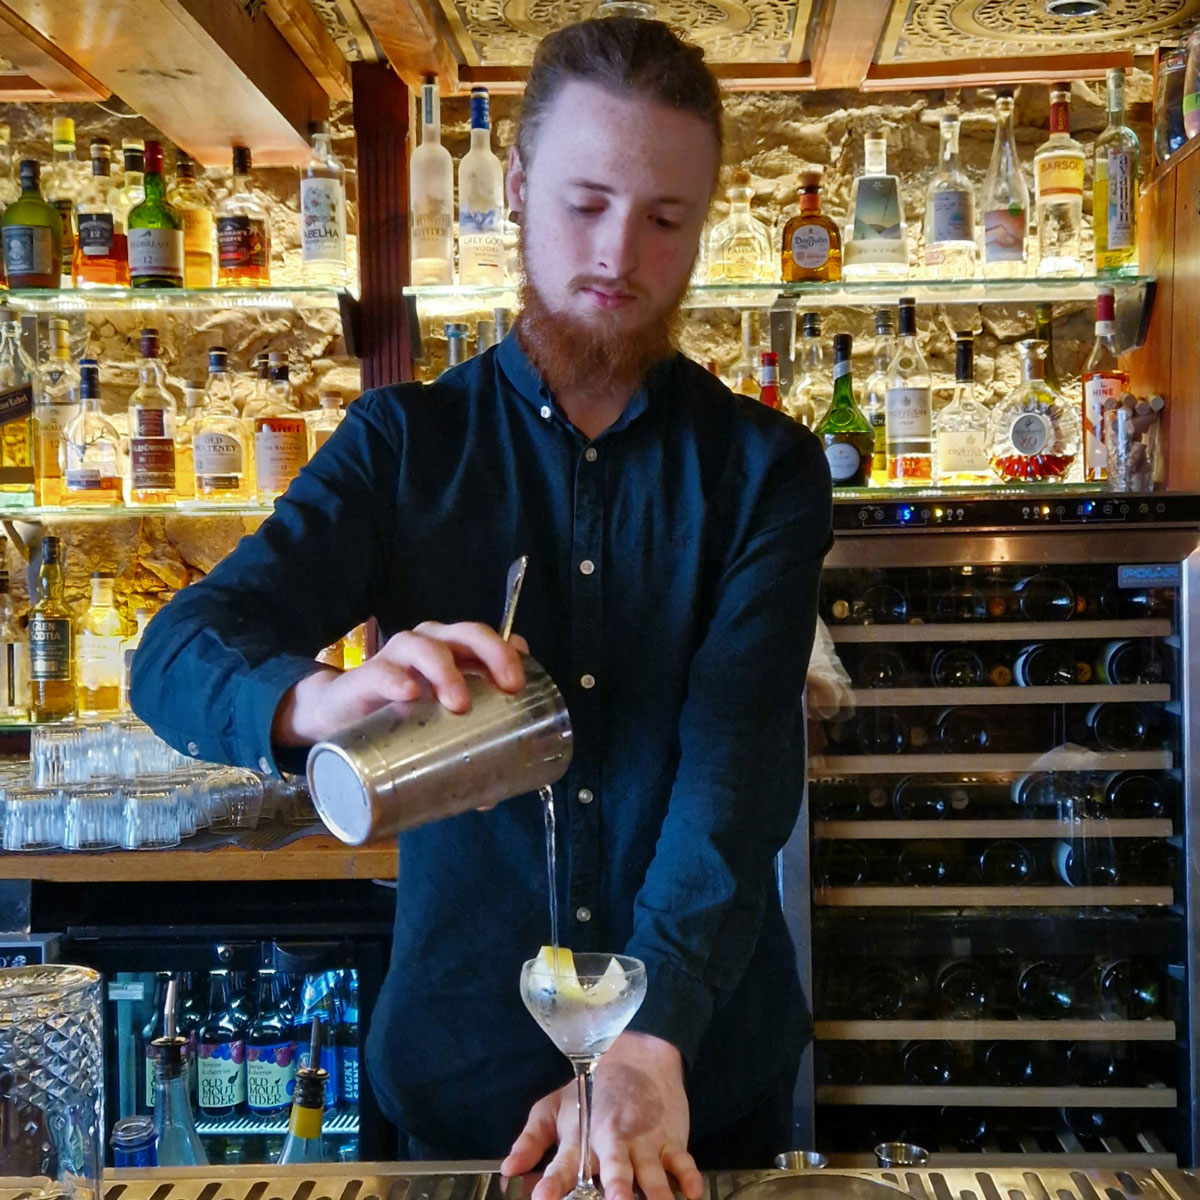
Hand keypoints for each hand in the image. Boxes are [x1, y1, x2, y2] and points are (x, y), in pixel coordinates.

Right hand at [272, 621, 528, 745]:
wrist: (336, 716)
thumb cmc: (398, 716)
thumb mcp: (434, 729)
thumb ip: (462, 751)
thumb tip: (491, 798)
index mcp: (454, 654)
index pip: (488, 641)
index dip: (510, 653)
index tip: (521, 683)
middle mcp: (430, 645)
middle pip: (467, 633)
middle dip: (493, 655)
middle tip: (507, 687)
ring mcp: (397, 657)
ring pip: (426, 646)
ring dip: (446, 670)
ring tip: (458, 702)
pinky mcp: (365, 677)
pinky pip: (381, 672)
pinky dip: (395, 679)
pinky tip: (408, 692)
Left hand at [501, 1033, 702, 1199]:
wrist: (638, 1053)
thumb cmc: (591, 1088)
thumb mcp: (554, 1107)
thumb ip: (532, 1140)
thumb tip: (508, 1170)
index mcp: (582, 1138)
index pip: (565, 1164)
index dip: (553, 1182)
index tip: (543, 1196)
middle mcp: (614, 1143)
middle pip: (614, 1171)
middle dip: (615, 1189)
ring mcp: (645, 1142)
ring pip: (652, 1172)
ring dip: (656, 1192)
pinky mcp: (671, 1140)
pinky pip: (683, 1162)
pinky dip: (690, 1178)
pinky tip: (693, 1193)